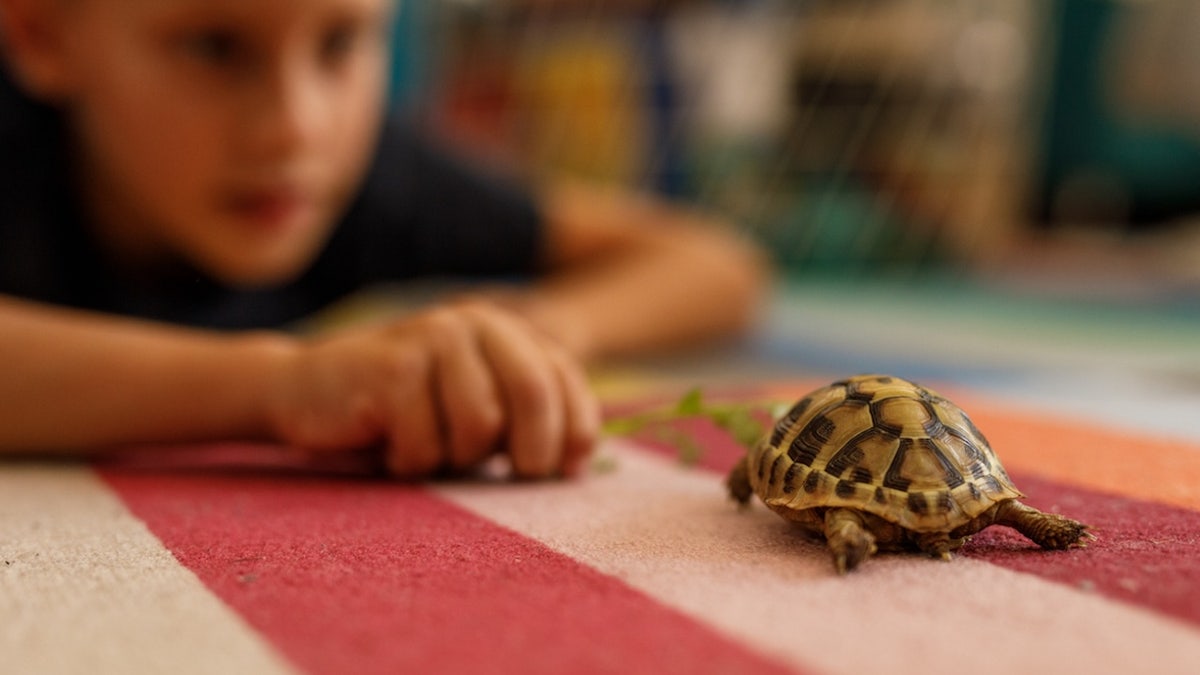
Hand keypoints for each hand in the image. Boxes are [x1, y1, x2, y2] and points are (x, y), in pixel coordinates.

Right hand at [267, 300, 598, 478]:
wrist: (303, 391)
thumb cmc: (401, 413)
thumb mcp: (473, 408)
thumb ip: (523, 417)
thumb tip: (578, 462)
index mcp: (503, 329)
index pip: (565, 381)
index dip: (574, 434)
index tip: (562, 472)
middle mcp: (472, 321)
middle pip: (535, 395)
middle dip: (531, 453)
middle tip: (508, 476)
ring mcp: (431, 338)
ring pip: (481, 427)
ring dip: (454, 459)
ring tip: (426, 446)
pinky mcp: (392, 368)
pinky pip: (427, 446)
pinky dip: (409, 464)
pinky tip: (386, 444)